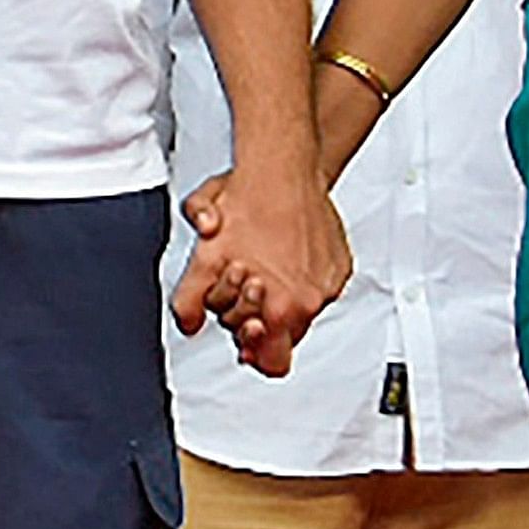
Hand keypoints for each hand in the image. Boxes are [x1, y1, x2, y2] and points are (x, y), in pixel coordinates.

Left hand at [170, 161, 351, 377]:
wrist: (280, 168)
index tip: (243, 335)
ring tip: (260, 263)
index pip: (273, 361)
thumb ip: (190, 299)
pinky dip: (300, 276)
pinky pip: (318, 286)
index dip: (252, 350)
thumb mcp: (203, 255)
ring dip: (279, 296)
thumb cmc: (246, 205)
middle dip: (258, 317)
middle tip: (243, 286)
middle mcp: (311, 301)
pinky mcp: (339, 265)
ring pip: (301, 309)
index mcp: (281, 309)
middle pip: (283, 336)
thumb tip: (189, 324)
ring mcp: (328, 282)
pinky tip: (282, 252)